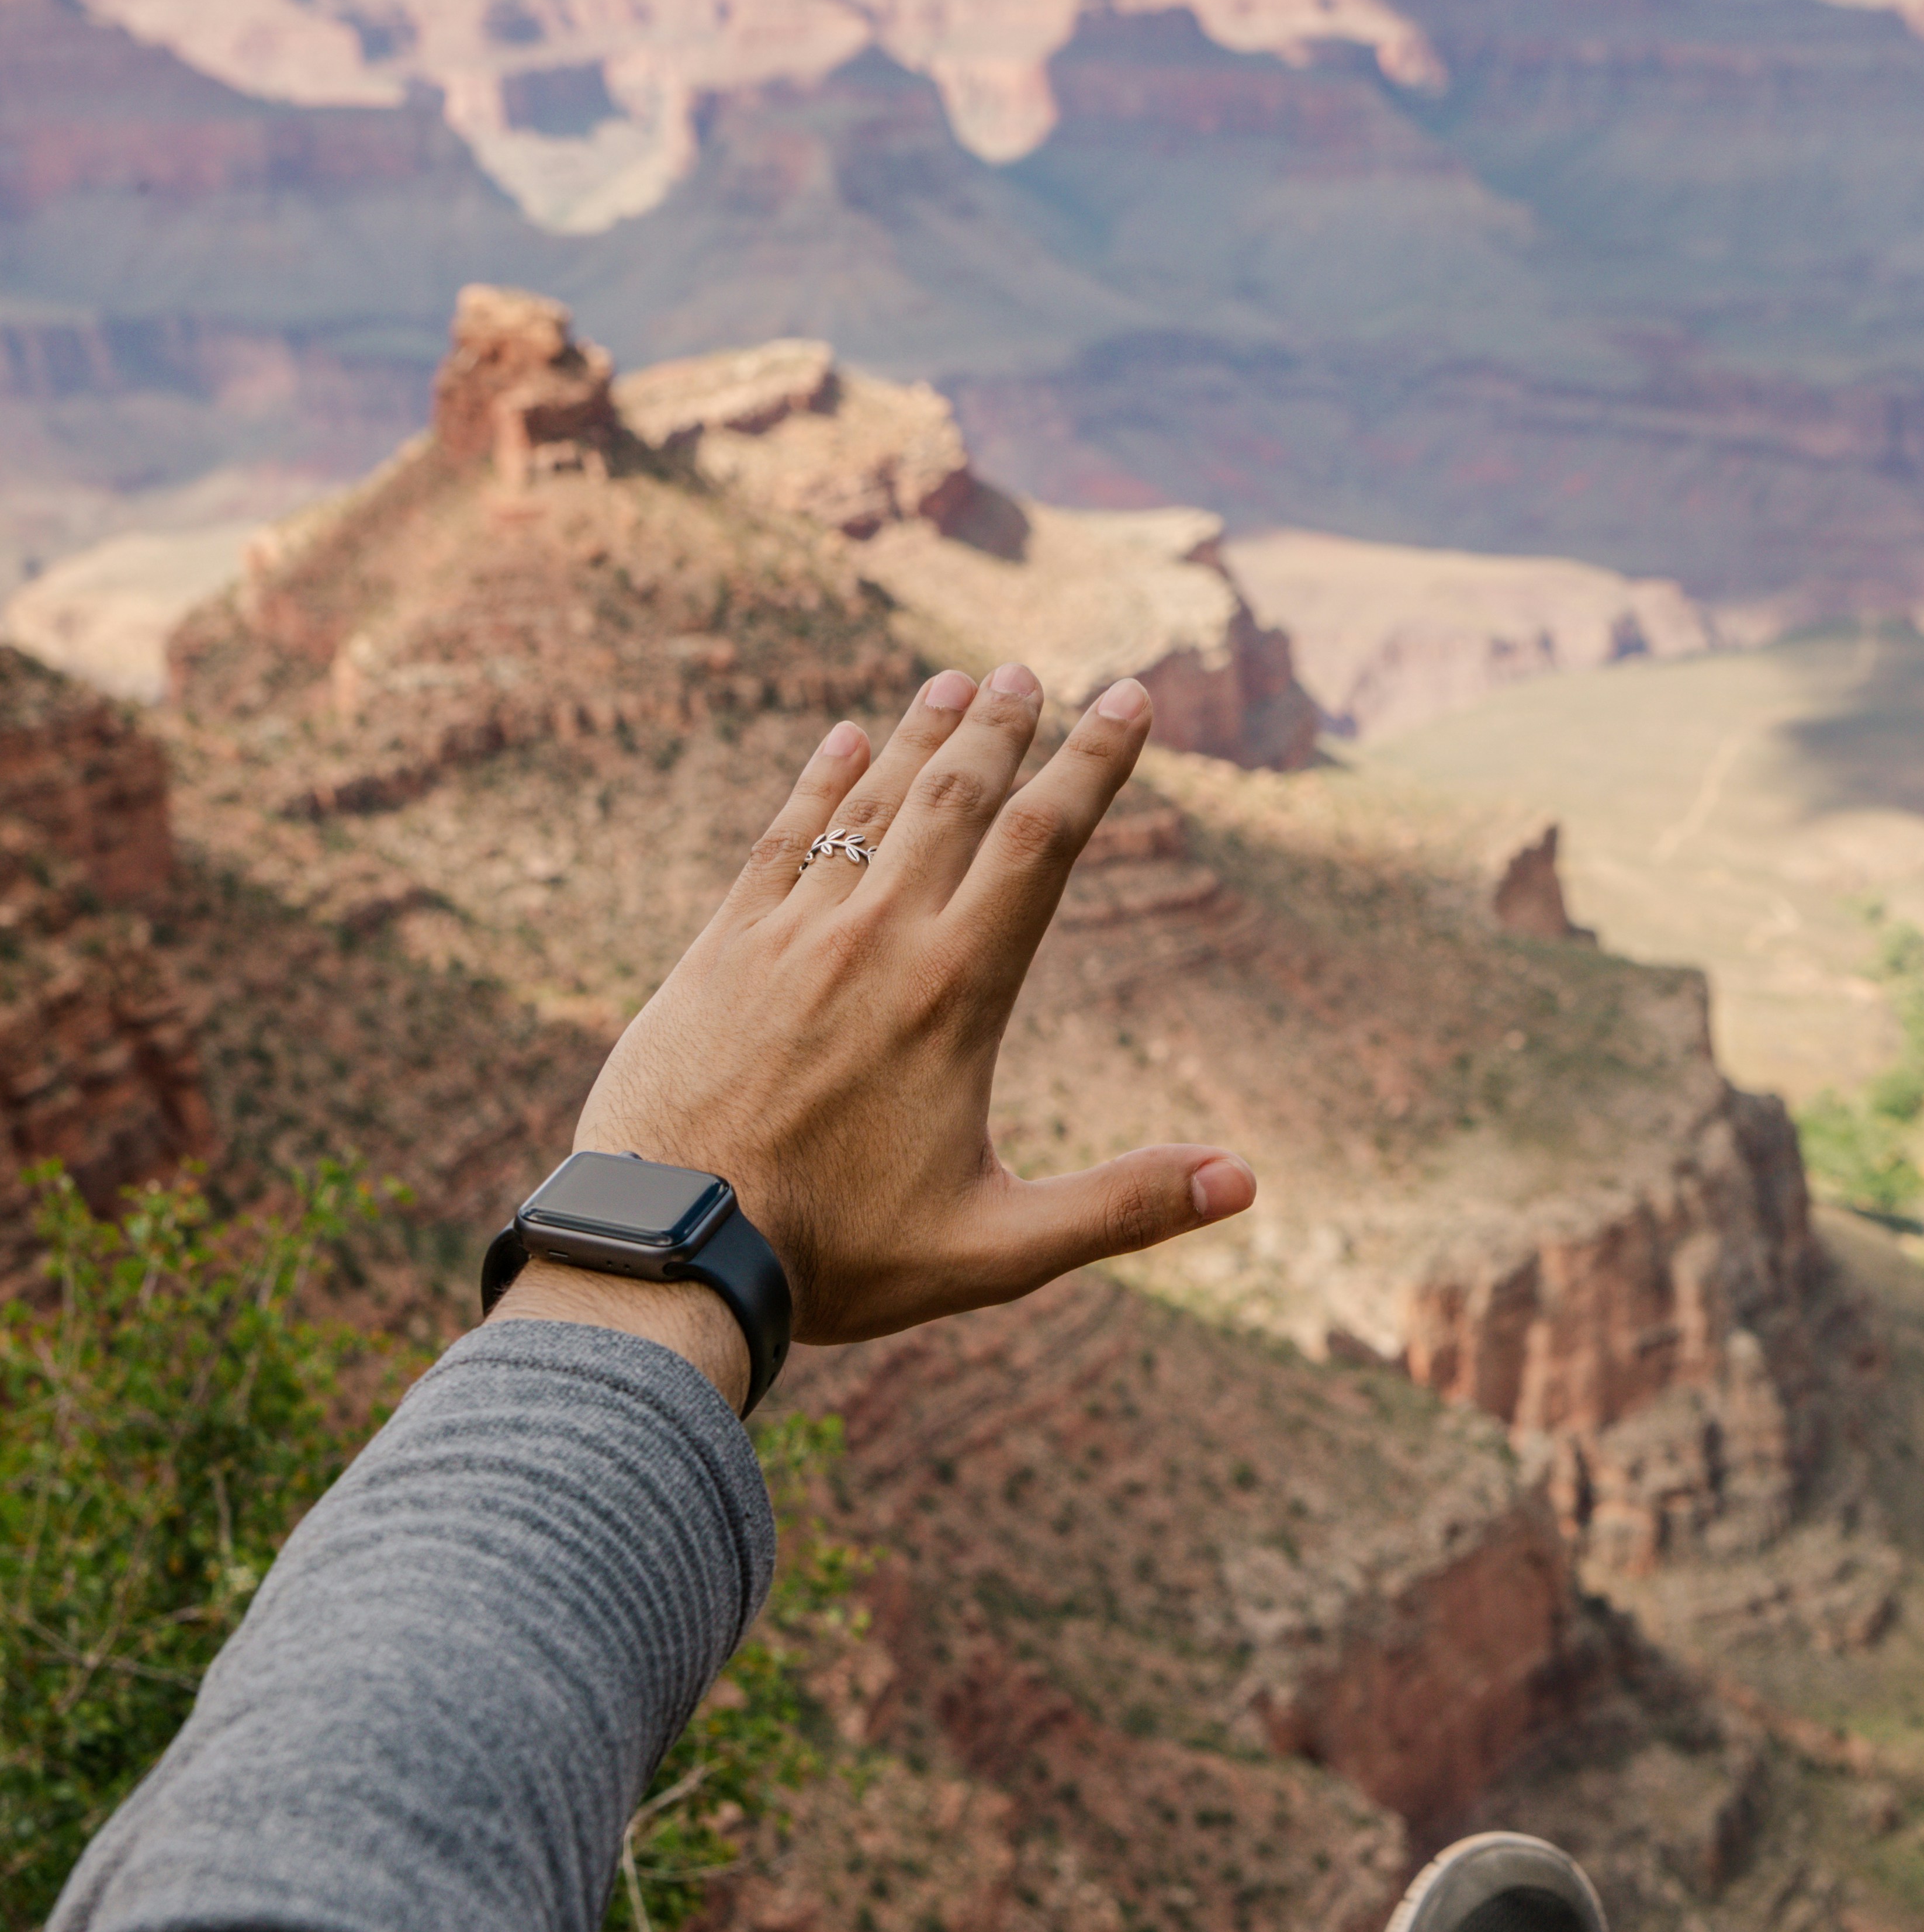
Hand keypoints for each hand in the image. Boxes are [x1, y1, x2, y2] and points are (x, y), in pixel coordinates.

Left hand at [490, 664, 1255, 1402]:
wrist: (673, 1247)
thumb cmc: (839, 1259)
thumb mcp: (996, 1251)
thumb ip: (1120, 1208)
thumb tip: (1242, 1181)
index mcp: (956, 994)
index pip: (1044, 844)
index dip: (1094, 762)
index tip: (1128, 698)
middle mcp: (878, 938)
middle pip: (958, 797)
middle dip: (1006, 727)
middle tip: (1033, 672)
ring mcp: (792, 935)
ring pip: (869, 801)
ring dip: (919, 735)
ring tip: (955, 683)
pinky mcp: (721, 950)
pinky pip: (782, 838)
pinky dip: (819, 782)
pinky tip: (840, 740)